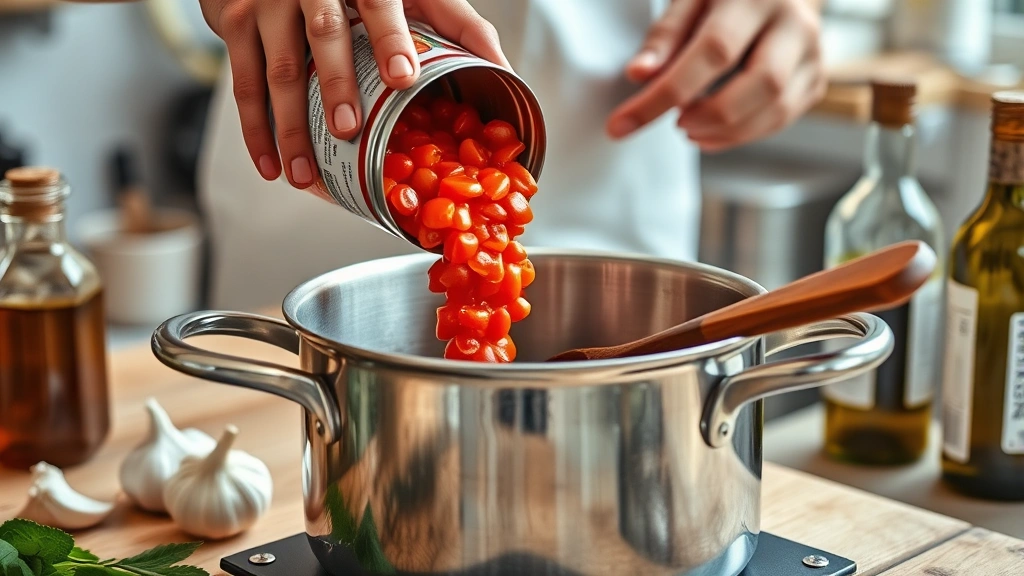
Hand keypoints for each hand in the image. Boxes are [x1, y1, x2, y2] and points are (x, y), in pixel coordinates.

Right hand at [199, 0, 507, 187]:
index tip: (403, 76)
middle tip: (348, 128)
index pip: (380, 3)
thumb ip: (456, 23)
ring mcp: (268, 3)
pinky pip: (243, 82)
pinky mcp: (235, 22)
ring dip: (290, 127)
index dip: (391, 39)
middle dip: (335, 84)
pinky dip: (256, 130)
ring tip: (305, 174)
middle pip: (323, 34)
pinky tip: (272, 166)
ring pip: (278, 69)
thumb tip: (501, 68)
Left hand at [607, 0, 825, 150]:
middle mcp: (794, 21)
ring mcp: (812, 52)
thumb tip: (640, 74)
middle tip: (675, 122)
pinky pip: (781, 119)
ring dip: (725, 131)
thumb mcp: (688, 0)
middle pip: (761, 83)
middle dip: (709, 115)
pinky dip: (741, 135)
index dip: (665, 94)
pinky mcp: (814, 79)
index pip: (712, 52)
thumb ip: (665, 36)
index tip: (623, 123)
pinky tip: (712, 132)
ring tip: (689, 127)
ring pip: (776, 108)